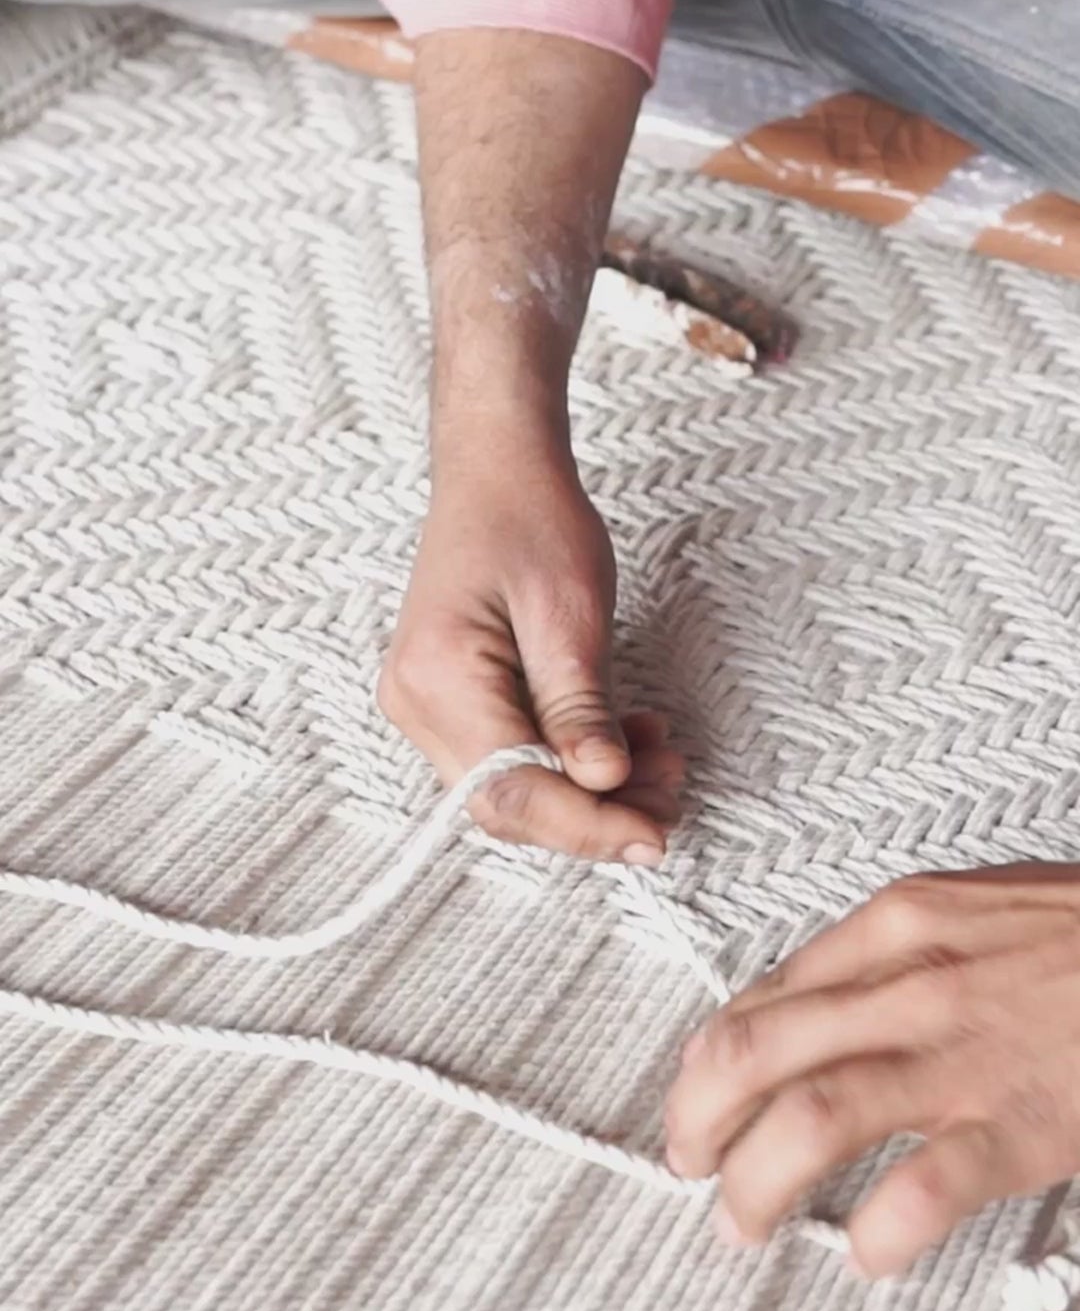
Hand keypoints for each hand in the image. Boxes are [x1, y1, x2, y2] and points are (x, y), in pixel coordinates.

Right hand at [379, 434, 682, 859]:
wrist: (496, 473)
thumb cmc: (532, 520)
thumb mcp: (571, 611)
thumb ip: (582, 705)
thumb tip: (603, 784)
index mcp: (440, 677)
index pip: (513, 788)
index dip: (586, 826)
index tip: (655, 838)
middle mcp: (417, 704)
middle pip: (509, 803)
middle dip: (596, 814)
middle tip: (671, 795)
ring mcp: (427, 708)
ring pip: (514, 789)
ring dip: (592, 792)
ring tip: (661, 758)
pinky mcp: (451, 706)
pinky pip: (512, 759)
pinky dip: (572, 763)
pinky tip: (626, 740)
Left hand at [665, 864, 1079, 1276]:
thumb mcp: (979, 908)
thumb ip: (894, 955)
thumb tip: (811, 1013)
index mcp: (898, 923)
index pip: (760, 997)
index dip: (707, 1063)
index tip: (697, 1101)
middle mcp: (911, 982)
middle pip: (752, 1054)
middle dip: (697, 1121)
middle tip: (687, 1166)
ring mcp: (965, 1055)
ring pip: (811, 1121)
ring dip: (755, 1185)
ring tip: (741, 1223)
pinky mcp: (1021, 1125)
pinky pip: (919, 1193)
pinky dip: (876, 1234)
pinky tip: (866, 1254)